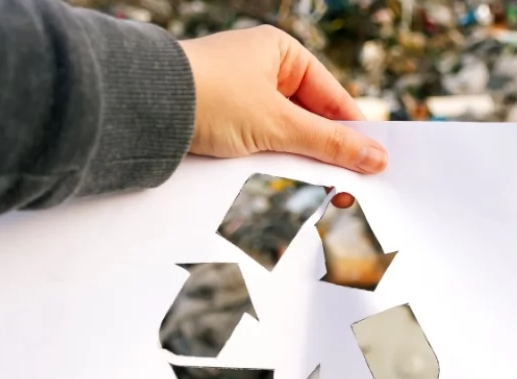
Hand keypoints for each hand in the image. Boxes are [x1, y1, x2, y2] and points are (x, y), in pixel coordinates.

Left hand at [178, 26, 387, 174]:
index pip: (332, 97)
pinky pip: (257, 142)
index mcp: (281, 52)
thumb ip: (329, 144)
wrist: (142, 106)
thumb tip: (374, 157)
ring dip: (297, 160)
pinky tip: (281, 181)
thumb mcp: (279, 124)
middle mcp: (261, 68)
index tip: (374, 164)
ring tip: (316, 188)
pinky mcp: (218, 118)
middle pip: (309, 117)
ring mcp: (238, 94)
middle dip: (325, 151)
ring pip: (283, 134)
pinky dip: (270, 162)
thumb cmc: (209, 97)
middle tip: (350, 186)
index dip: (354, 132)